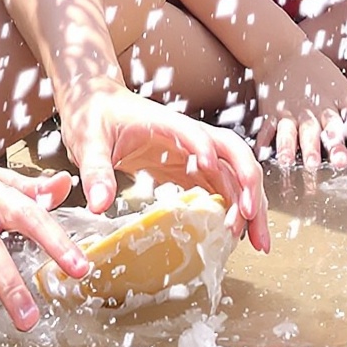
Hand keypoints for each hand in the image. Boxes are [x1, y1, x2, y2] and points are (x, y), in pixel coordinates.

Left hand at [56, 82, 272, 254]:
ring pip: (236, 174)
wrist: (96, 105)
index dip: (206, 150)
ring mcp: (195, 154)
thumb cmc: (94, 117)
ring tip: (258, 241)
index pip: (196, 133)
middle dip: (248, 183)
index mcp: (167, 124)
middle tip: (250, 218)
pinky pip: (222, 188)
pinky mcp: (191, 170)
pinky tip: (238, 235)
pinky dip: (235, 210)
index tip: (210, 171)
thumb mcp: (88, 142)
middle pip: (234, 153)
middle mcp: (190, 137)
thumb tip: (99, 204)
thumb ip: (96, 171)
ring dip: (251, 203)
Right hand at [253, 41, 346, 169]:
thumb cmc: (318, 72)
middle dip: (332, 145)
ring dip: (292, 147)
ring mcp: (293, 110)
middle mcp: (317, 106)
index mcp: (338, 99)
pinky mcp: (272, 112)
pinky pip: (268, 128)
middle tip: (338, 162)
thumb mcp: (341, 87)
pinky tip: (260, 153)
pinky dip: (264, 141)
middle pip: (326, 127)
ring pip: (294, 131)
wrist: (284, 52)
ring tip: (290, 162)